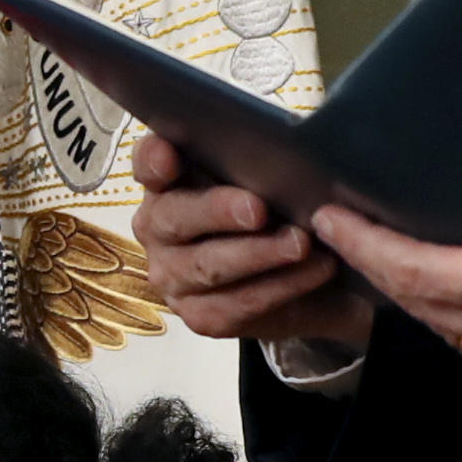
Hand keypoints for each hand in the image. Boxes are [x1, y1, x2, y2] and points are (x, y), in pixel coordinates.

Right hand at [132, 135, 376, 350]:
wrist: (301, 273)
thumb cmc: (275, 208)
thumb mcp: (266, 176)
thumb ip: (255, 159)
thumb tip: (286, 146)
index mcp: (165, 182)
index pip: (148, 164)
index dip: (154, 159)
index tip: (169, 155)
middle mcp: (157, 228)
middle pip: (174, 217)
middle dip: (216, 211)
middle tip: (257, 208)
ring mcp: (172, 275)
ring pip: (207, 266)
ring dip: (257, 254)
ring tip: (300, 243)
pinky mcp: (198, 315)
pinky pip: (235, 304)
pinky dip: (279, 287)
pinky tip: (313, 270)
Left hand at [307, 66, 461, 387]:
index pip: (417, 270)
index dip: (366, 245)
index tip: (330, 220)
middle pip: (417, 303)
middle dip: (372, 265)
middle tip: (338, 233)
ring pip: (443, 330)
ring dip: (405, 294)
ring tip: (378, 257)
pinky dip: (443, 315)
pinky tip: (443, 296)